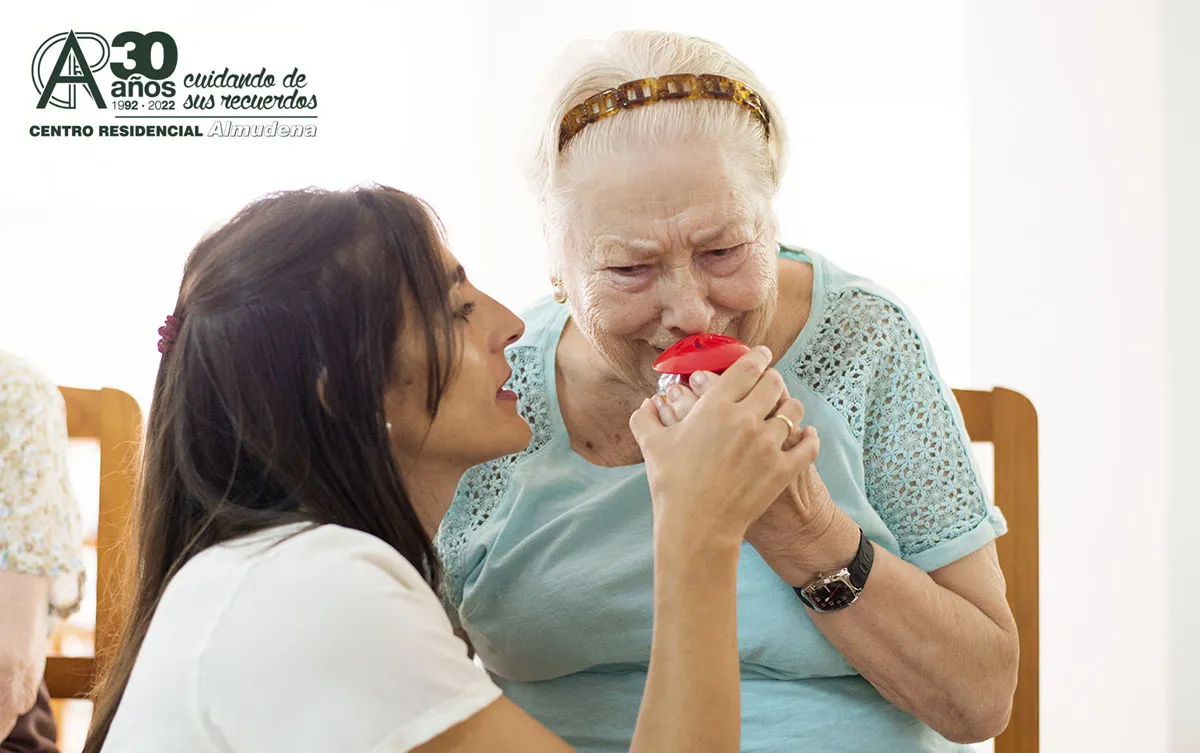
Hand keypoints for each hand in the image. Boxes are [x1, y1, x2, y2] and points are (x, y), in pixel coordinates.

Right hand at [659, 368, 858, 584]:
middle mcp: (745, 419)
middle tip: (770, 383)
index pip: (746, 368)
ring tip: (786, 410)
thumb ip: (645, 419)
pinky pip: (808, 445)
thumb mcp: (652, 446)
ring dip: (790, 407)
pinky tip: (807, 435)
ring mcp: (768, 445)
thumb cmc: (672, 485)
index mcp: (714, 407)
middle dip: (773, 379)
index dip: (757, 356)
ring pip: (794, 411)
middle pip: (773, 383)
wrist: (696, 527)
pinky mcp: (783, 469)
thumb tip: (646, 404)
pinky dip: (810, 438)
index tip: (762, 354)